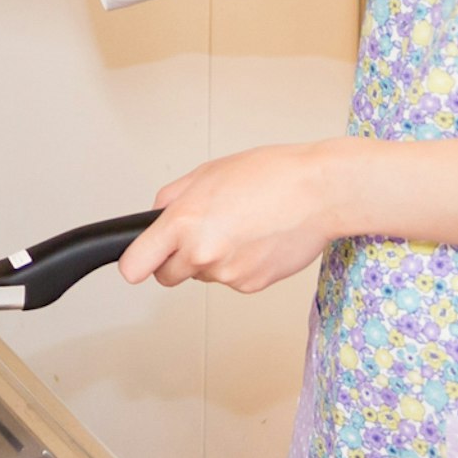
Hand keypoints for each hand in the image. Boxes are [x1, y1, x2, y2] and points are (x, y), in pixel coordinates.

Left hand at [120, 143, 355, 292]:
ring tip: (240, 226)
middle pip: (168, 277)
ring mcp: (227, 274)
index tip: (138, 262)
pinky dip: (240, 264)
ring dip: (213, 259)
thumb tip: (157, 216)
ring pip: (203, 276)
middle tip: (201, 234)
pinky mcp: (251, 285)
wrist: (320, 193)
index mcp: (184, 223)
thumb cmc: (272, 175)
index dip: (136, 264)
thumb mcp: (209, 172)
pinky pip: (232, 280)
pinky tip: (257, 239)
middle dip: (177, 260)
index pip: (136, 266)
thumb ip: (174, 197)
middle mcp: (202, 254)